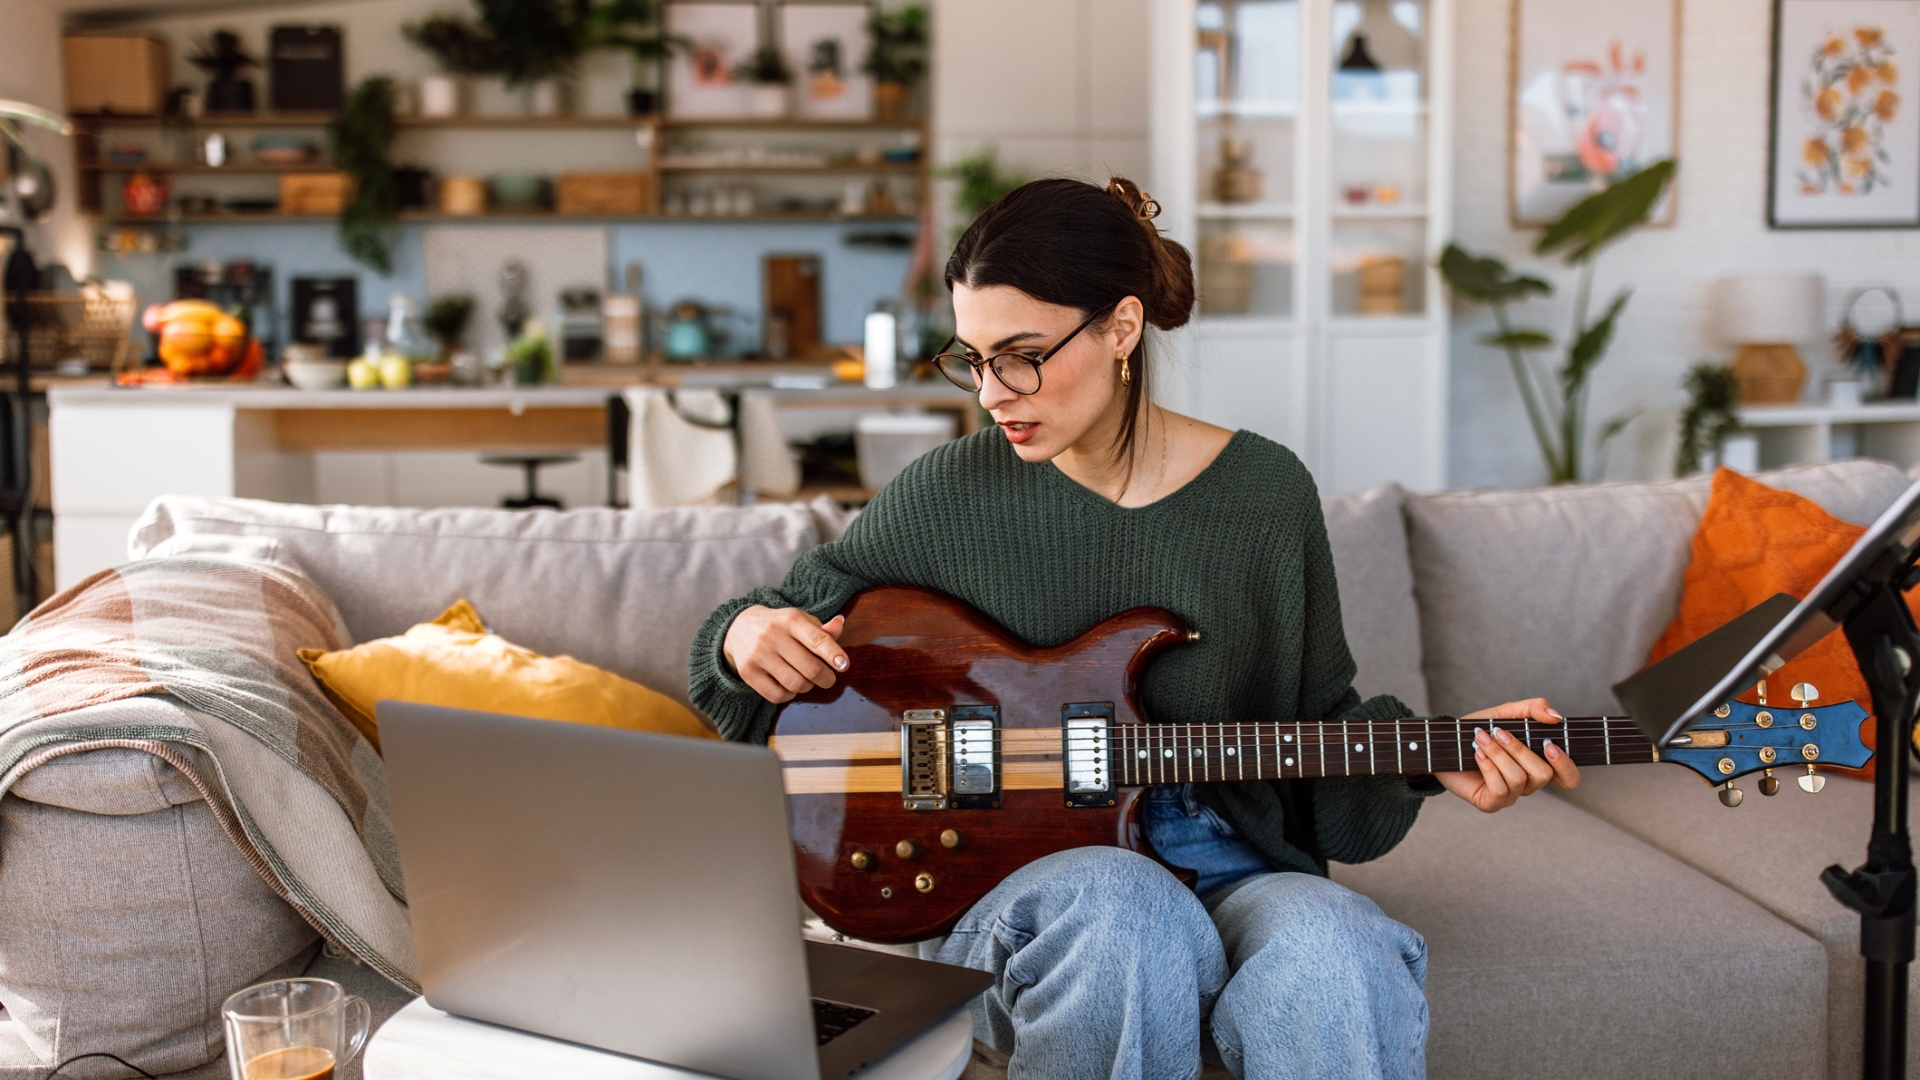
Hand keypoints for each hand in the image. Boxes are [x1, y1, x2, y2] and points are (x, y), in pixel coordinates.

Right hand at [723, 605, 848, 703]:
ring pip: (795, 684)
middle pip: (810, 668)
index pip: (816, 639)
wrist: (739, 628)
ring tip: (807, 680)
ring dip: (808, 687)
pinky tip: (789, 686)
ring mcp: (758, 655)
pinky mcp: (748, 672)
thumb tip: (840, 624)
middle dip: (826, 678)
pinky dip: (790, 695)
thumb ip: (821, 629)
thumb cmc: (780, 626)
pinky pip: (778, 695)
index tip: (844, 665)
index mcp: (790, 620)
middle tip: (828, 679)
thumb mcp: (799, 620)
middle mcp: (772, 635)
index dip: (833, 654)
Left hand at [1434, 697, 1580, 812]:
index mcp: (1540, 764)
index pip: (1570, 778)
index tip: (1550, 744)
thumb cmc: (1480, 729)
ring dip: (1498, 754)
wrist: (1445, 742)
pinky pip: (1500, 790)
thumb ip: (1534, 708)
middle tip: (1499, 732)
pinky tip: (1477, 754)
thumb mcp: (1507, 712)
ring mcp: (1511, 796)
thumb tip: (1556, 718)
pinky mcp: (1490, 804)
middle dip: (1519, 749)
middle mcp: (1529, 784)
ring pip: (1519, 779)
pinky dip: (1489, 767)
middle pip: (1543, 774)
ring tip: (1481, 738)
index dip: (1566, 765)